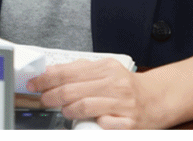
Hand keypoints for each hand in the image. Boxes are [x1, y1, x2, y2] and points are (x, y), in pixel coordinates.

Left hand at [31, 58, 164, 129]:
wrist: (158, 99)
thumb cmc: (128, 88)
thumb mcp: (106, 72)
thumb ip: (81, 71)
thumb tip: (50, 73)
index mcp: (107, 68)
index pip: (68, 72)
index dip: (46, 79)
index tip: (34, 84)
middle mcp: (116, 84)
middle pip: (71, 90)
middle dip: (51, 97)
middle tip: (45, 100)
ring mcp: (122, 104)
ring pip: (82, 107)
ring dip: (68, 111)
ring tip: (67, 112)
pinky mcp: (128, 123)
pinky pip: (101, 125)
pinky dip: (92, 124)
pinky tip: (93, 121)